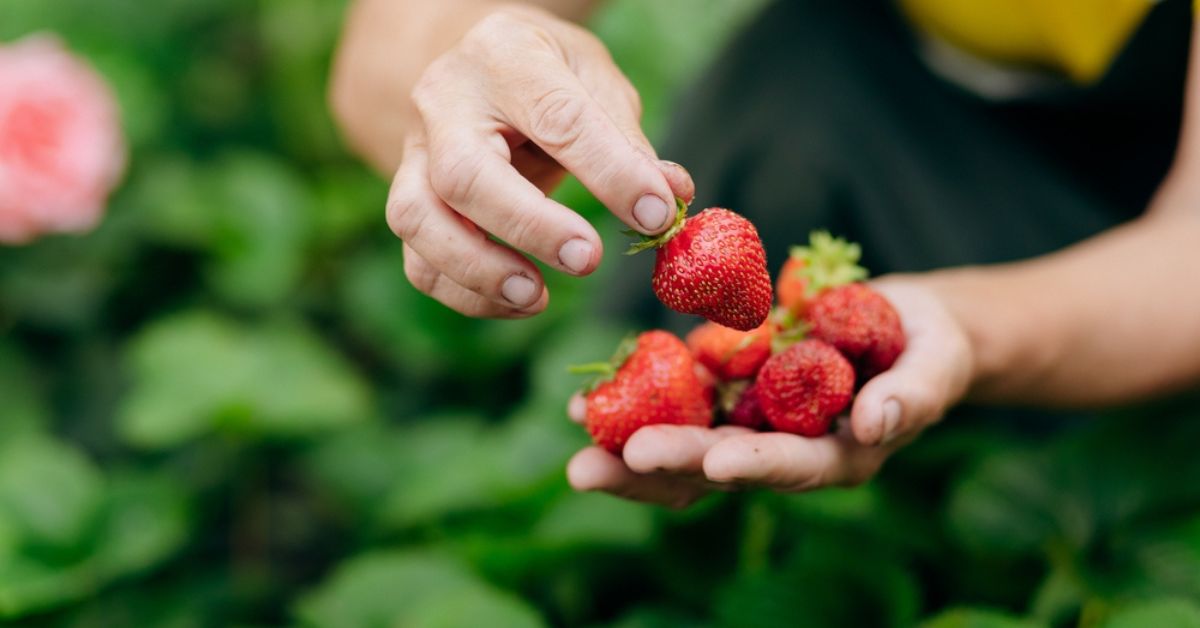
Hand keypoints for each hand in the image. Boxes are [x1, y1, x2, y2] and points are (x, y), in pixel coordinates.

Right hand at [383, 5, 692, 317]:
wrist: (479, 67)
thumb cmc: (549, 74)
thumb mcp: (595, 79)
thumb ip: (627, 140)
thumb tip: (669, 196)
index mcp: (505, 55)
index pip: (557, 117)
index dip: (609, 172)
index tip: (655, 214)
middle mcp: (444, 101)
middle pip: (464, 173)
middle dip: (529, 226)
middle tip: (588, 259)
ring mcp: (413, 153)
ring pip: (419, 220)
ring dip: (478, 269)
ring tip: (537, 297)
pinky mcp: (405, 201)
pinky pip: (419, 261)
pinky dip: (465, 293)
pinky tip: (519, 302)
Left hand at [564, 278, 974, 506]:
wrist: (904, 325)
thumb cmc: (933, 348)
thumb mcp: (936, 365)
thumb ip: (913, 395)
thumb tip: (877, 424)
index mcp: (836, 458)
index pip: (790, 468)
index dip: (752, 464)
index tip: (714, 462)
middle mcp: (783, 450)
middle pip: (714, 470)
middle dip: (656, 468)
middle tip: (595, 467)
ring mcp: (749, 422)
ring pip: (681, 444)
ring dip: (625, 444)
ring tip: (575, 435)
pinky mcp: (726, 388)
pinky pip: (674, 398)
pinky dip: (632, 399)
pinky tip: (585, 400)